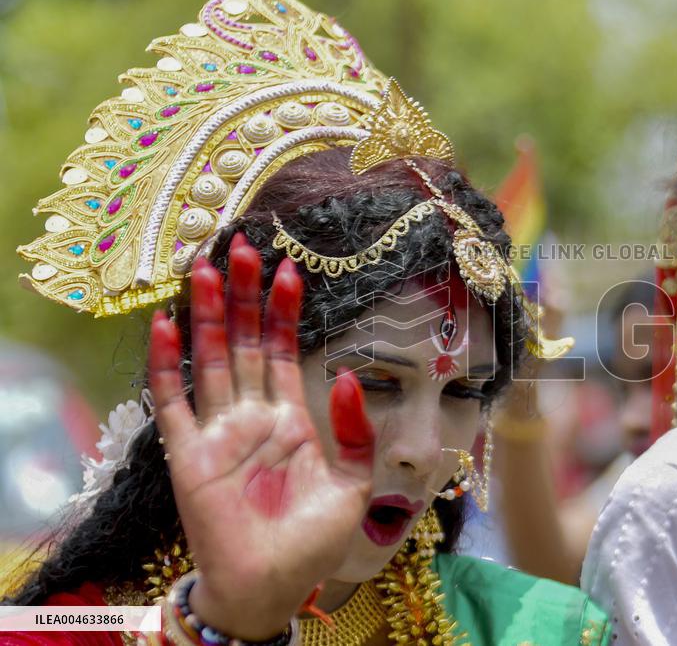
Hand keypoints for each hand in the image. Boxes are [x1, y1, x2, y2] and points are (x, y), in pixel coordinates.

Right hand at [148, 235, 374, 639]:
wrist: (271, 588)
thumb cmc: (312, 541)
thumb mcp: (352, 484)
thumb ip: (352, 430)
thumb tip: (347, 374)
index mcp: (291, 419)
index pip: (284, 351)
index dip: (285, 311)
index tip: (291, 268)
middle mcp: (252, 417)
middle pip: (246, 343)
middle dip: (245, 295)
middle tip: (242, 245)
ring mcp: (218, 432)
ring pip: (212, 359)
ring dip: (210, 315)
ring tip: (208, 267)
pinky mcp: (189, 456)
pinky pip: (174, 402)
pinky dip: (168, 364)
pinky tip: (167, 323)